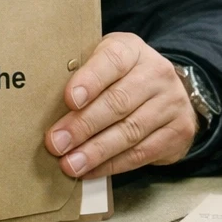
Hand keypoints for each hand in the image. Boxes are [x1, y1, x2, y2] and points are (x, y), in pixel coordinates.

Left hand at [46, 32, 198, 178]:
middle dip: (83, 125)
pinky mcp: (179, 131)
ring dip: (96, 151)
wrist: (168, 92)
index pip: (112, 60)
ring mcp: (172, 102)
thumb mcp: (103, 65)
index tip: (69, 100)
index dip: (90, 80)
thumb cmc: (121, 79)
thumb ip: (81, 78)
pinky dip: (113, 165)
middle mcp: (157, 73)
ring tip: (70, 164)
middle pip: (118, 101)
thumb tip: (43, 108)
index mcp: (132, 50)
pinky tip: (91, 170)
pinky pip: (142, 153)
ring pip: (130, 131)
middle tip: (56, 143)